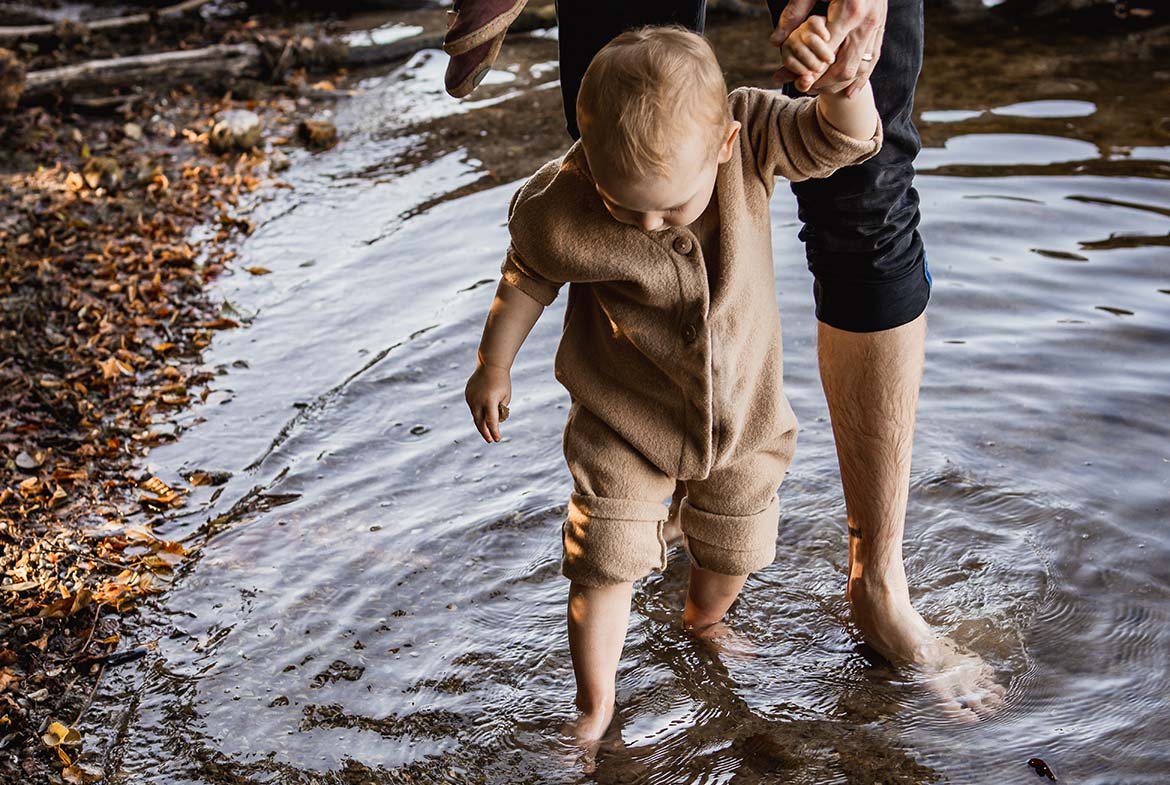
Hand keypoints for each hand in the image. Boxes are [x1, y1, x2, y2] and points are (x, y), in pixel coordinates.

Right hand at [465, 363, 510, 442]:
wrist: (491, 365)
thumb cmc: (502, 382)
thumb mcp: (505, 397)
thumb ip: (499, 410)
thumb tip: (494, 421)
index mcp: (490, 401)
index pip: (492, 422)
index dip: (494, 432)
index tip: (497, 439)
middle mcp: (478, 401)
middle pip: (480, 422)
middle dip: (485, 432)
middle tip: (490, 440)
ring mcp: (471, 398)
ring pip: (475, 415)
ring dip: (481, 421)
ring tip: (488, 426)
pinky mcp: (467, 394)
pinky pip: (473, 406)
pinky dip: (478, 410)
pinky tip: (482, 410)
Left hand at [770, 0, 887, 97]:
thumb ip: (795, 13)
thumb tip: (776, 41)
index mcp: (849, 11)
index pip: (826, 53)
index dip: (811, 71)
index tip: (796, 83)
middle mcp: (866, 22)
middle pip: (844, 67)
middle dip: (823, 82)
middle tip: (803, 88)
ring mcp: (877, 25)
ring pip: (860, 67)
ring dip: (839, 83)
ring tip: (819, 90)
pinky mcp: (882, 25)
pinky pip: (874, 58)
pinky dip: (861, 77)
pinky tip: (849, 92)